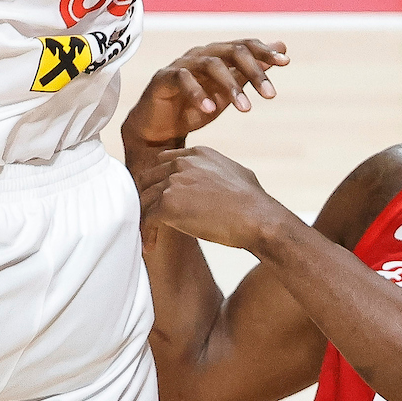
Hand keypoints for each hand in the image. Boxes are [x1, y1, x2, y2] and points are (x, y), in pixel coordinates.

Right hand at [121, 39, 289, 153]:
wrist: (160, 129)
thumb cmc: (196, 106)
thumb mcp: (230, 91)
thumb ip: (252, 71)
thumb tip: (283, 48)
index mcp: (218, 55)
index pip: (245, 45)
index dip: (265, 51)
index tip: (285, 63)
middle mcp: (202, 54)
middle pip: (233, 51)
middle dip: (255, 72)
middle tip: (270, 95)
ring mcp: (182, 64)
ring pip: (212, 65)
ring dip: (231, 86)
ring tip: (245, 109)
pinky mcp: (164, 78)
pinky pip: (183, 79)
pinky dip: (198, 93)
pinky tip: (210, 110)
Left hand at [134, 145, 291, 251]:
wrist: (257, 218)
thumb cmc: (253, 201)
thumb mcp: (234, 172)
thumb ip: (215, 171)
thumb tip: (215, 180)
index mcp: (197, 154)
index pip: (163, 162)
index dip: (158, 181)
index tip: (157, 198)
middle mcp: (182, 163)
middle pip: (148, 179)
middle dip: (147, 198)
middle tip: (148, 218)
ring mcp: (173, 182)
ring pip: (144, 200)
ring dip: (145, 218)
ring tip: (148, 235)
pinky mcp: (168, 204)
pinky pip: (146, 219)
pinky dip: (146, 233)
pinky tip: (150, 246)